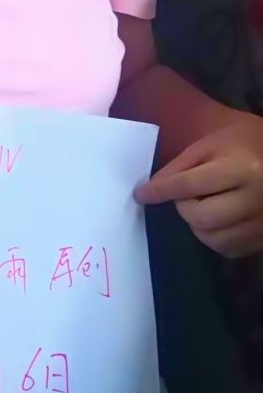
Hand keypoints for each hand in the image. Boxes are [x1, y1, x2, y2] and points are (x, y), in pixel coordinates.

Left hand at [135, 116, 262, 257]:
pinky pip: (228, 249)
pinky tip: (215, 219)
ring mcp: (262, 223)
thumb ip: (179, 166)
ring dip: (196, 224)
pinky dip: (213, 237)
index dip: (160, 191)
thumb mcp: (210, 144)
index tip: (140, 195)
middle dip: (183, 207)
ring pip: (213, 239)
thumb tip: (152, 188)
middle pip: (201, 218)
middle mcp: (255, 199)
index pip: (190, 185)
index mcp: (242, 168)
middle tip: (184, 195)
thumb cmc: (244, 143)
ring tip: (201, 204)